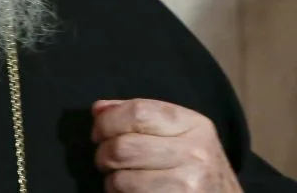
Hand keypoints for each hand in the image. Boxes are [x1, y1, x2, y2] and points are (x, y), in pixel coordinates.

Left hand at [92, 99, 242, 191]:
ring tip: (123, 180)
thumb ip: (142, 117)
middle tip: (107, 161)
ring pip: (121, 180)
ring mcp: (188, 185)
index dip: (107, 122)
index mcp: (194, 125)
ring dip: (112, 182)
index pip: (137, 111)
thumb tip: (100, 110)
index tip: (99, 133)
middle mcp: (195, 153)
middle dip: (103, 155)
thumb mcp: (182, 134)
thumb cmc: (197, 168)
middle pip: (123, 146)